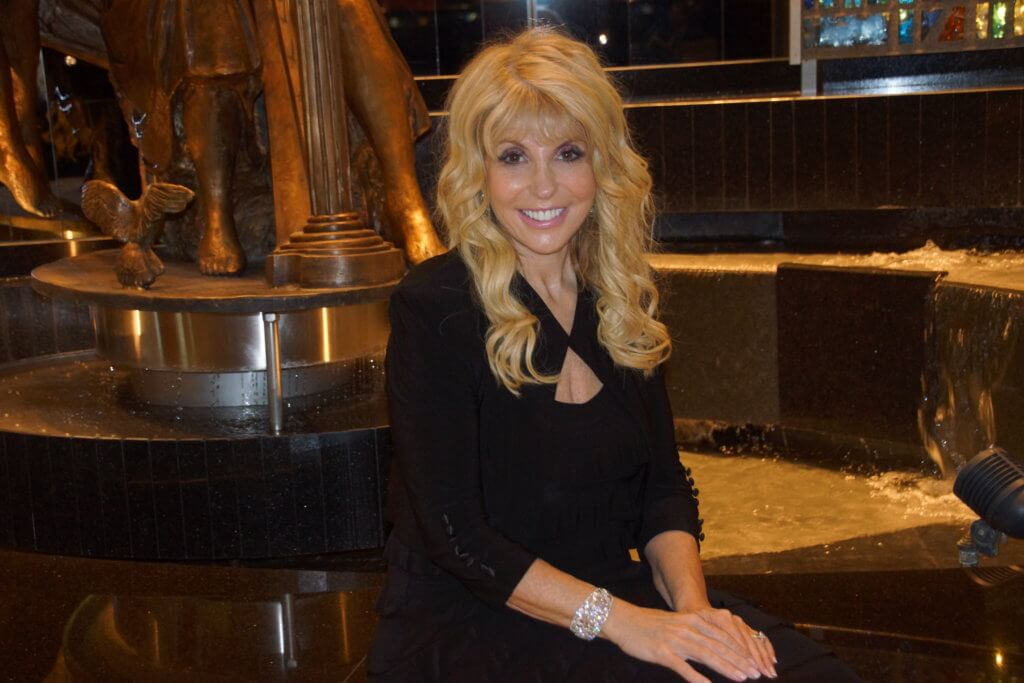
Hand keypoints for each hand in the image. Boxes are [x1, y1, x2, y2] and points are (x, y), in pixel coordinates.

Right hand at [603, 601, 768, 682]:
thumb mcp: (678, 623)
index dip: (741, 650)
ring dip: (726, 668)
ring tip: (741, 678)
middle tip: (755, 673)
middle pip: (719, 646)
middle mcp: (687, 628)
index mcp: (693, 620)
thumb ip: (698, 634)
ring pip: (706, 655)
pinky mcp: (663, 652)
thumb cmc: (651, 625)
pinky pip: (683, 667)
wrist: (624, 621)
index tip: (755, 662)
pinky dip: (697, 678)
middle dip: (739, 661)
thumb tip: (718, 648)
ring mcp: (675, 640)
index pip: (723, 636)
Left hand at [689, 606, 776, 679]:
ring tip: (770, 671)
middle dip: (757, 660)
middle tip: (764, 674)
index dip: (743, 659)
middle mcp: (731, 618)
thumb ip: (704, 651)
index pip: (735, 642)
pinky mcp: (742, 624)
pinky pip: (757, 635)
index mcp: (719, 619)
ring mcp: (738, 620)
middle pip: (747, 641)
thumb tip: (713, 668)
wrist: (693, 608)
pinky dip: (765, 647)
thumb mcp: (692, 637)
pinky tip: (772, 658)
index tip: (750, 673)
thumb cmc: (690, 626)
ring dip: (763, 656)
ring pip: (754, 638)